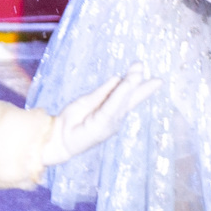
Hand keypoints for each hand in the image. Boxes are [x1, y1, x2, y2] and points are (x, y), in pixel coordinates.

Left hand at [37, 75, 158, 166]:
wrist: (58, 138)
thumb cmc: (72, 121)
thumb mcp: (88, 101)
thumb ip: (103, 92)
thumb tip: (117, 78)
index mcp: (112, 112)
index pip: (127, 96)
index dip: (139, 86)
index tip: (152, 76)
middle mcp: (115, 118)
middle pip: (129, 99)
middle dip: (139, 85)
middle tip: (150, 73)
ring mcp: (110, 123)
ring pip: (122, 101)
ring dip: (130, 85)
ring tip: (137, 71)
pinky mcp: (102, 125)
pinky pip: (112, 107)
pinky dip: (119, 95)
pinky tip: (126, 83)